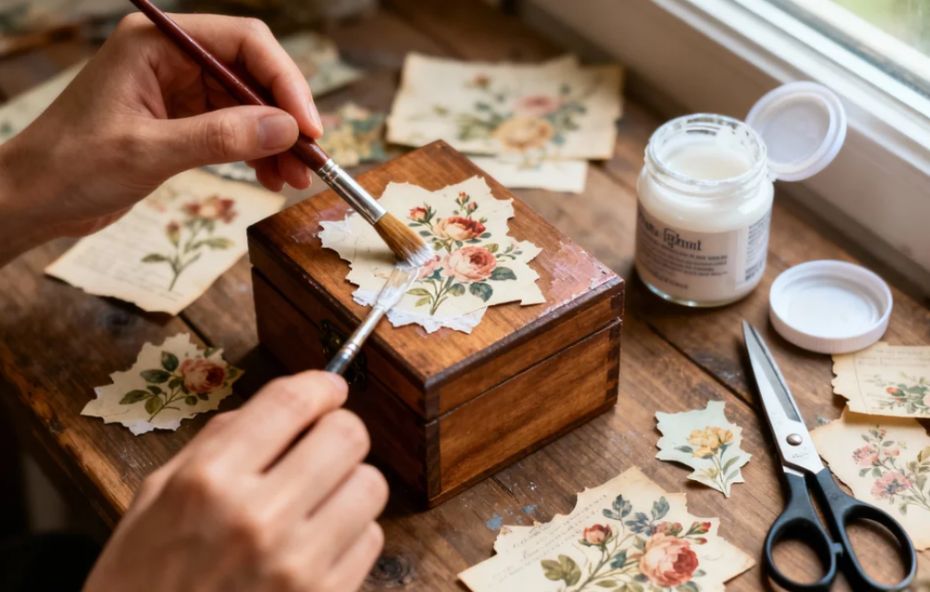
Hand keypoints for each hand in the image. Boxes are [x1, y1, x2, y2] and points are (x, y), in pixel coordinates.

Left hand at [0, 12, 320, 261]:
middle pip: (252, 73)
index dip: (285, 81)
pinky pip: (234, 129)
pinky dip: (257, 152)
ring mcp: (178, 89)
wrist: (34, 200)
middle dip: (285, 116)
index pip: (243, 43)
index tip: (308, 126)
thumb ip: (221, 136)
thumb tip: (286, 129)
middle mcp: (172, 58)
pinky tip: (272, 177)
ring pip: (249, 105)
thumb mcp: (150, 150)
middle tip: (311, 158)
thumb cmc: (72, 166)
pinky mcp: (182, 121)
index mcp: (157, 43)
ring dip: (277, 140)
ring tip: (296, 177)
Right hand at [83, 371, 387, 591]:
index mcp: (207, 482)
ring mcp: (296, 564)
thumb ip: (215, 444)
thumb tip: (277, 407)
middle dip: (338, 431)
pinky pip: (371, 539)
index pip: (290, 403)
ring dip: (348, 484)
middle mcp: (257, 518)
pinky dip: (351, 534)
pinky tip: (318, 544)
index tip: (329, 387)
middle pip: (347, 436)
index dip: (320, 385)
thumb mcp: (154, 500)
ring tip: (318, 500)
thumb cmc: (142, 582)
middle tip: (323, 443)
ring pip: (370, 485)